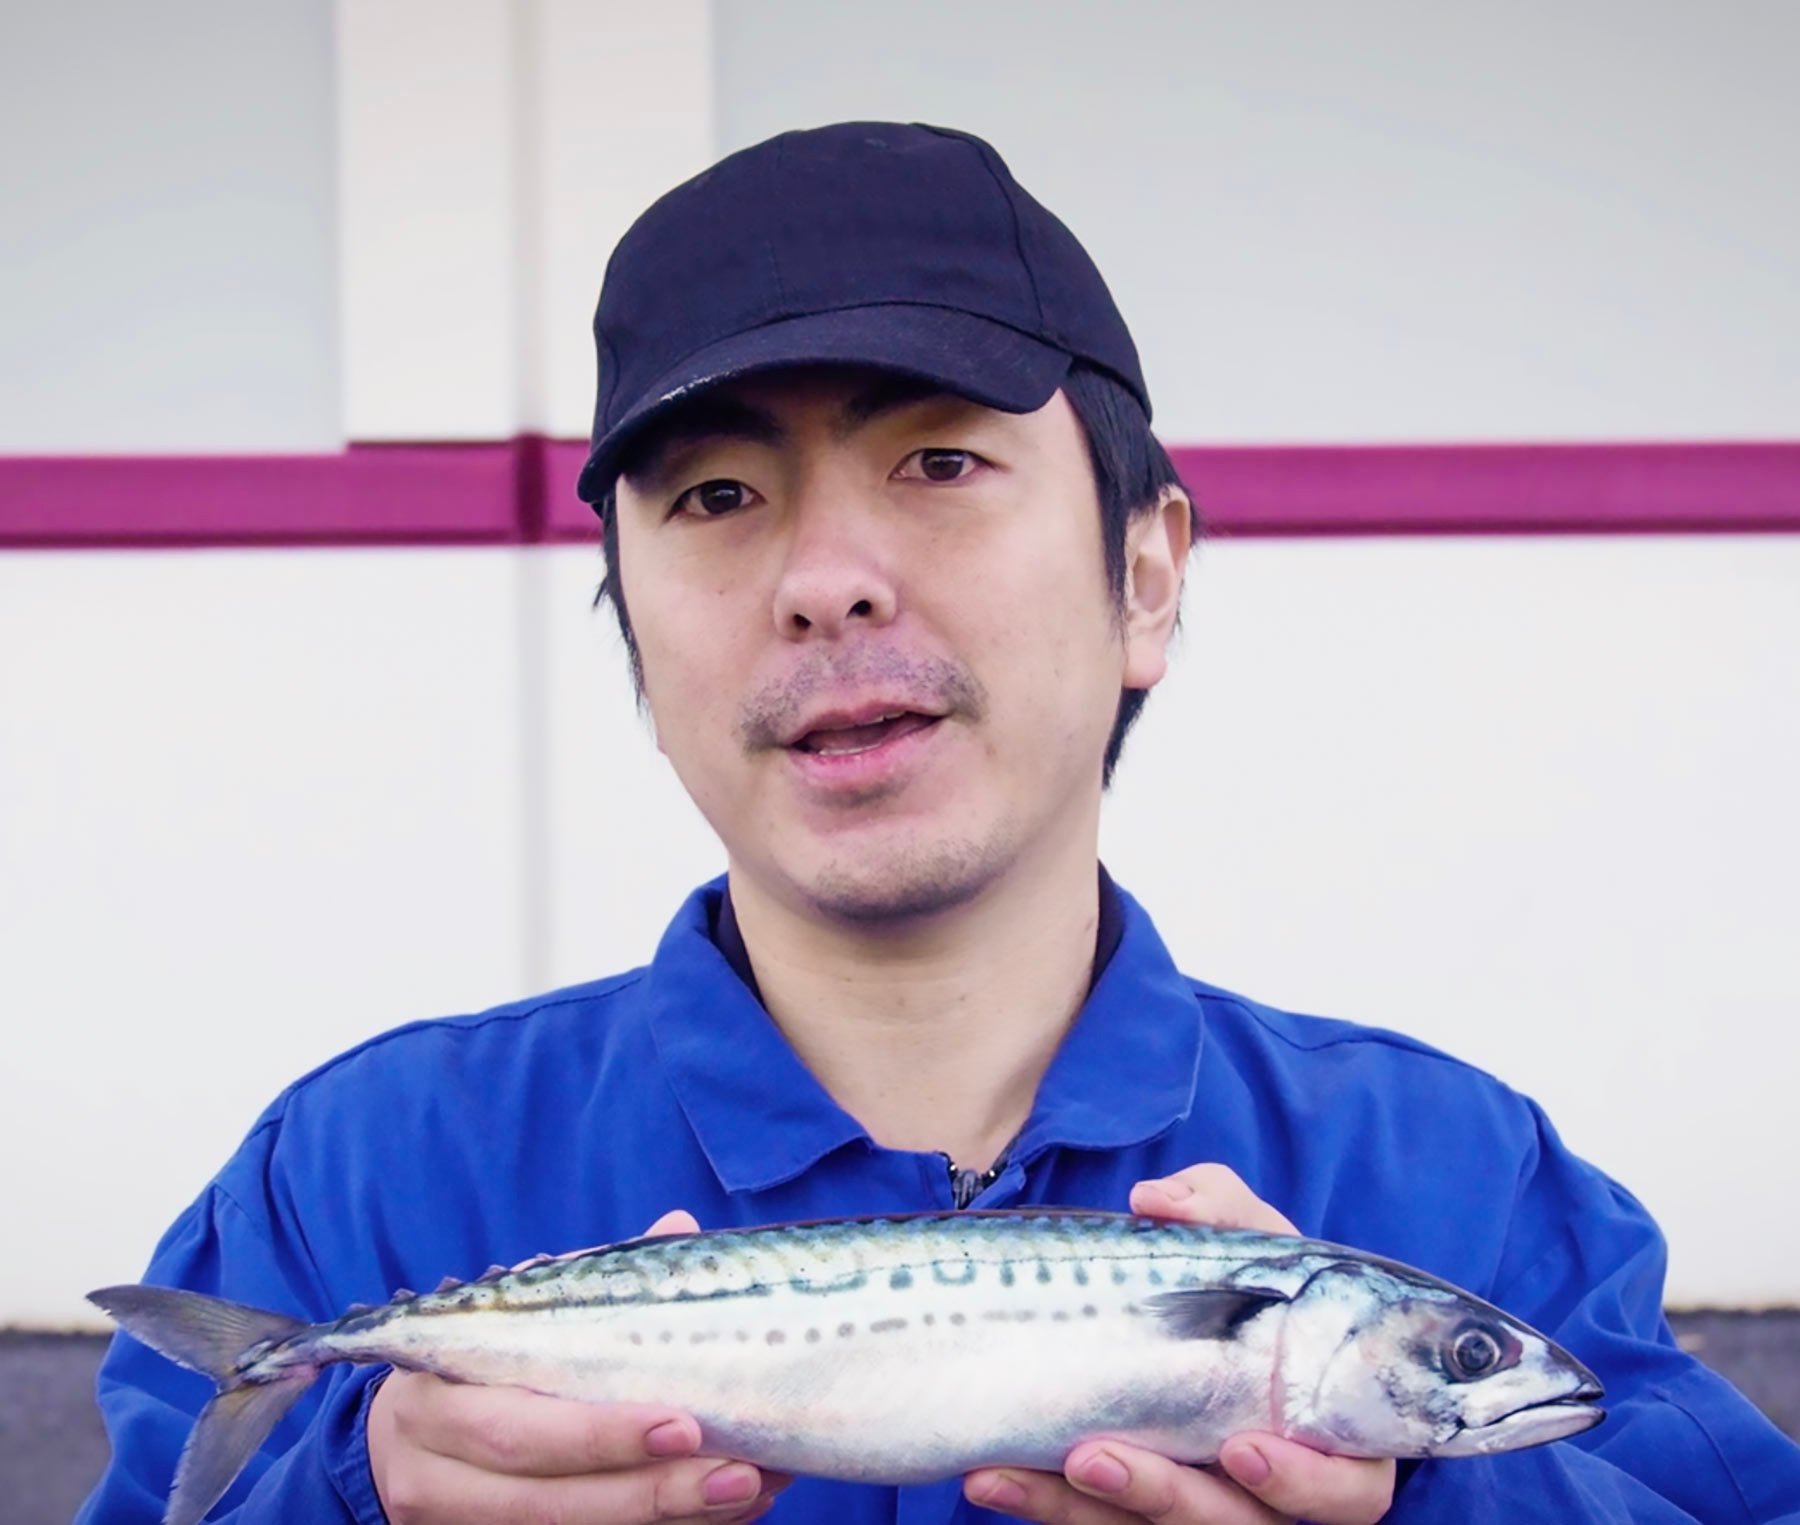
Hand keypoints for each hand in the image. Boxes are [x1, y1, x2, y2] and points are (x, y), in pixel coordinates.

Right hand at [368, 1211, 789, 1523]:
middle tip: (738, 1472)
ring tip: (746, 1490)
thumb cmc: (483, 1357)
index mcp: (431, 1398)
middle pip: (545, 1501)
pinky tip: (718, 1514)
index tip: (684, 1424)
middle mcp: (431, 1475)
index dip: (601, 1434)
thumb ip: (592, 1283)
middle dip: (648, 1491)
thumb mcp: (518, 1314)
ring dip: (666, 1520)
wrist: (411, 1433)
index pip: (516, 1428)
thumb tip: (678, 1226)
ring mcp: (455, 1524)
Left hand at [962, 1166, 1394, 1523]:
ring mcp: (1199, 1503)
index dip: (1304, 1485)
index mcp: (1328, 1437)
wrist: (1193, 1305)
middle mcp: (1267, 1491)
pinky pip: (1087, 1521)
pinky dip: (1038, 1500)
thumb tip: (1156, 1201)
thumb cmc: (1247, 1280)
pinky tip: (988, 1472)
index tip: (1241, 1449)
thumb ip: (1217, 1207)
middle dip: (1162, 1498)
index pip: (1346, 1492)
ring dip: (1076, 1509)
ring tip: (1015, 1469)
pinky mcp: (1133, 1509)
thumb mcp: (1248, 1233)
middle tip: (1096, 1458)